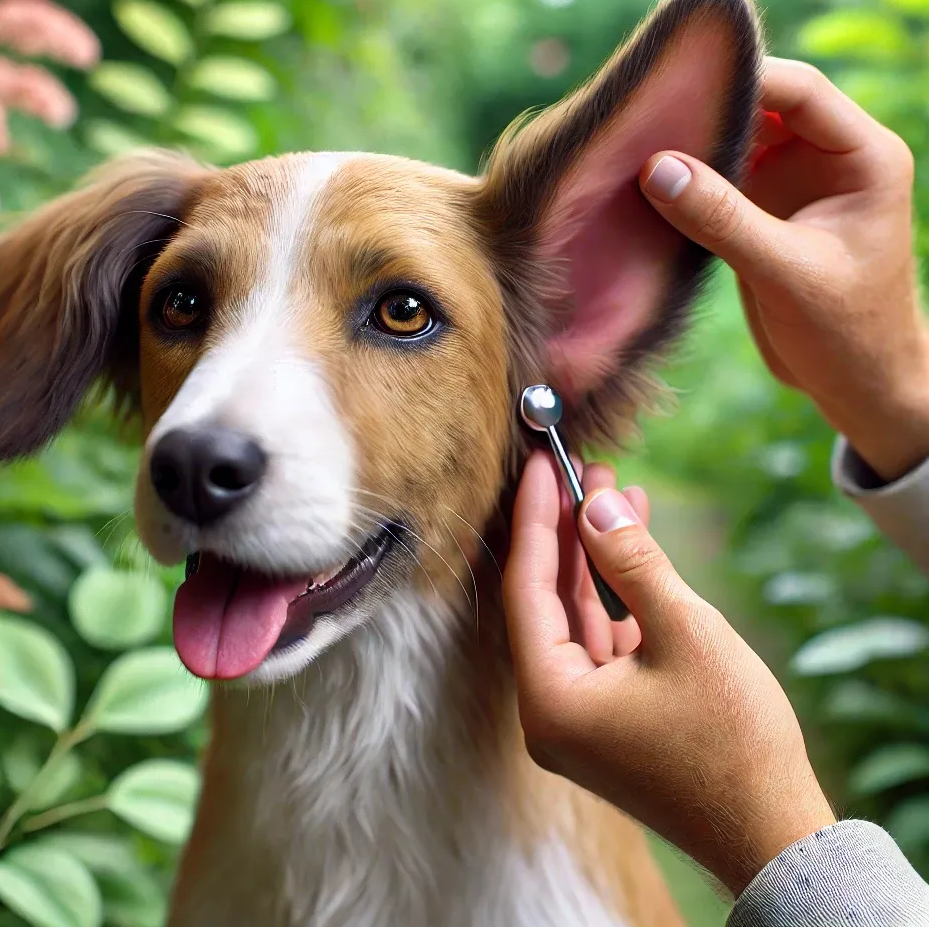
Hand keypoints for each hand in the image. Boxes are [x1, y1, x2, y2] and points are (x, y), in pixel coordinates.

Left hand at [502, 451, 835, 896]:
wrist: (774, 834)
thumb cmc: (732, 739)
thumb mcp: (684, 632)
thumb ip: (631, 562)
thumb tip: (595, 504)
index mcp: (549, 699)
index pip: (526, 587)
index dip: (534, 519)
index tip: (540, 465)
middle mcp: (549, 711)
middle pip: (545, 599)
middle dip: (566, 531)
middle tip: (580, 471)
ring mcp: (578, 716)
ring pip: (574, 616)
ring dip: (594, 557)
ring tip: (613, 492)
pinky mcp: (608, 718)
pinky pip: (599, 641)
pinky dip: (615, 595)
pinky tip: (632, 546)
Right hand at [640, 56, 928, 481]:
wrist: (856, 385)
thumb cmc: (847, 332)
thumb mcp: (785, 272)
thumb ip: (723, 218)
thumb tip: (657, 167)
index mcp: (862, 156)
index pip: (800, 91)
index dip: (744, 79)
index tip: (680, 82)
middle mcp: (828, 159)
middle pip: (763, 107)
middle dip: (709, 106)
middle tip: (645, 109)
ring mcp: (792, 185)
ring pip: (735, 141)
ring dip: (692, 143)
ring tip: (635, 142)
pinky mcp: (762, 214)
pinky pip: (718, 181)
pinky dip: (686, 181)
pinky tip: (646, 184)